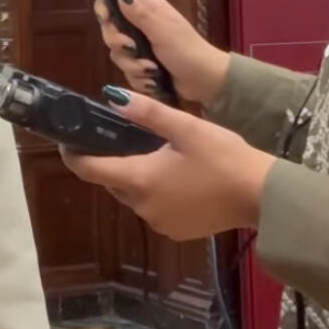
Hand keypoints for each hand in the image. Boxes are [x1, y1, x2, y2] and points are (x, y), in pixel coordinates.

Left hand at [61, 88, 274, 240]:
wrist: (261, 196)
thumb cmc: (223, 157)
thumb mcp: (185, 127)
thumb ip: (146, 113)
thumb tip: (110, 97)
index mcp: (140, 179)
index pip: (90, 170)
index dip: (73, 155)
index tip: (67, 140)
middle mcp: (143, 206)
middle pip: (112, 181)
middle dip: (110, 160)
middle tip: (120, 135)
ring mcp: (159, 222)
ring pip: (132, 194)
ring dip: (135, 175)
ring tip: (153, 151)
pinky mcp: (176, 231)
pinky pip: (152, 207)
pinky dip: (153, 191)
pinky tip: (173, 175)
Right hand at [95, 0, 228, 106]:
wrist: (205, 81)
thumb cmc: (188, 51)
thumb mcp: (163, 31)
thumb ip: (140, 14)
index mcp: (147, 9)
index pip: (114, 0)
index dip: (105, 8)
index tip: (106, 21)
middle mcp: (140, 25)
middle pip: (110, 30)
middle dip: (119, 44)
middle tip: (133, 49)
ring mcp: (140, 46)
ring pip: (117, 54)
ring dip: (132, 65)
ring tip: (151, 70)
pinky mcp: (141, 65)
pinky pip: (126, 71)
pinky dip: (138, 78)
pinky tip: (152, 80)